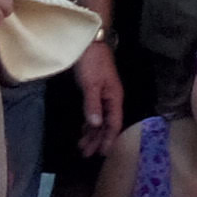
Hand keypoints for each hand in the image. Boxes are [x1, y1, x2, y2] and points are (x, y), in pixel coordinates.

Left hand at [71, 41, 121, 155]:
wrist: (90, 42)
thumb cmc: (92, 62)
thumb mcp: (91, 84)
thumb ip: (93, 104)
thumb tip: (95, 125)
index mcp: (114, 97)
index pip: (114, 123)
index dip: (109, 139)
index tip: (102, 153)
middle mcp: (111, 99)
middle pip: (107, 124)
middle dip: (97, 140)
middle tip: (86, 155)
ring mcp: (103, 95)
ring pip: (99, 120)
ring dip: (92, 133)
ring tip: (82, 147)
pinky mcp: (95, 92)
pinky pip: (94, 113)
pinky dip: (89, 123)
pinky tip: (83, 130)